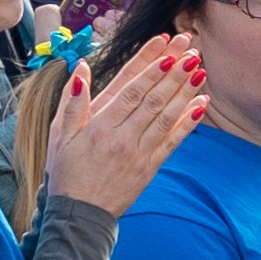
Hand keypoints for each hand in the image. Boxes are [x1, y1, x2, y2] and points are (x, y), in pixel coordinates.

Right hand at [46, 32, 209, 212]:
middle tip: (190, 47)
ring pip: (166, 116)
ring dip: (185, 90)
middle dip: (174, 70)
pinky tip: (201, 104)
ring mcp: (139, 153)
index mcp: (100, 126)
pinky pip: (173, 141)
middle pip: (153, 98)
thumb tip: (81, 69)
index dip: (150, 65)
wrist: (80, 214)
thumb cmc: (66, 171)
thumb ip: (72, 101)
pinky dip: (188, 121)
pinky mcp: (151, 167)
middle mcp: (123, 137)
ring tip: (199, 67)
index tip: (165, 45)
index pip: (131, 89)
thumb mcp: (59, 135)